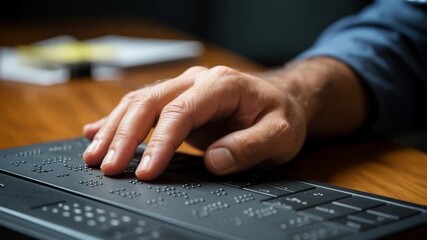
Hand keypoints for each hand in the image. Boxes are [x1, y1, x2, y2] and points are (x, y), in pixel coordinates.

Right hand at [82, 65, 307, 179]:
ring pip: (139, 102)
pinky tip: (96, 131)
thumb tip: (214, 160)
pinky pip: (142, 106)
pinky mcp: (178, 100)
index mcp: (221, 85)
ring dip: (114, 128)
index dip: (159, 143)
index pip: (180, 112)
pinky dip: (118, 120)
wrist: (281, 101)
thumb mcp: (280, 134)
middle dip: (124, 136)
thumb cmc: (281, 115)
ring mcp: (184, 88)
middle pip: (149, 102)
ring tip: (95, 156)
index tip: (145, 171)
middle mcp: (197, 81)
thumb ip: (250, 146)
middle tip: (107, 167)